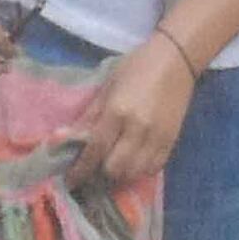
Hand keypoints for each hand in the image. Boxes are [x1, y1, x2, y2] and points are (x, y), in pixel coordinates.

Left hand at [67, 34, 197, 191]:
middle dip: (99, 173)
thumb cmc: (137, 67)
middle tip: (92, 169)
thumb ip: (88, 116)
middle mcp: (139, 128)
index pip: (95, 149)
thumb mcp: (107, 87)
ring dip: (120, 175)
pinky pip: (154, 167)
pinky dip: (140, 171)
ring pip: (135, 172)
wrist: (178, 59)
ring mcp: (158, 136)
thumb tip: (61, 139)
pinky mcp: (173, 140)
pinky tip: (132, 164)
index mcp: (118, 111)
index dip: (80, 169)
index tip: (70, 180)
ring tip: (112, 168)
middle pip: (115, 167)